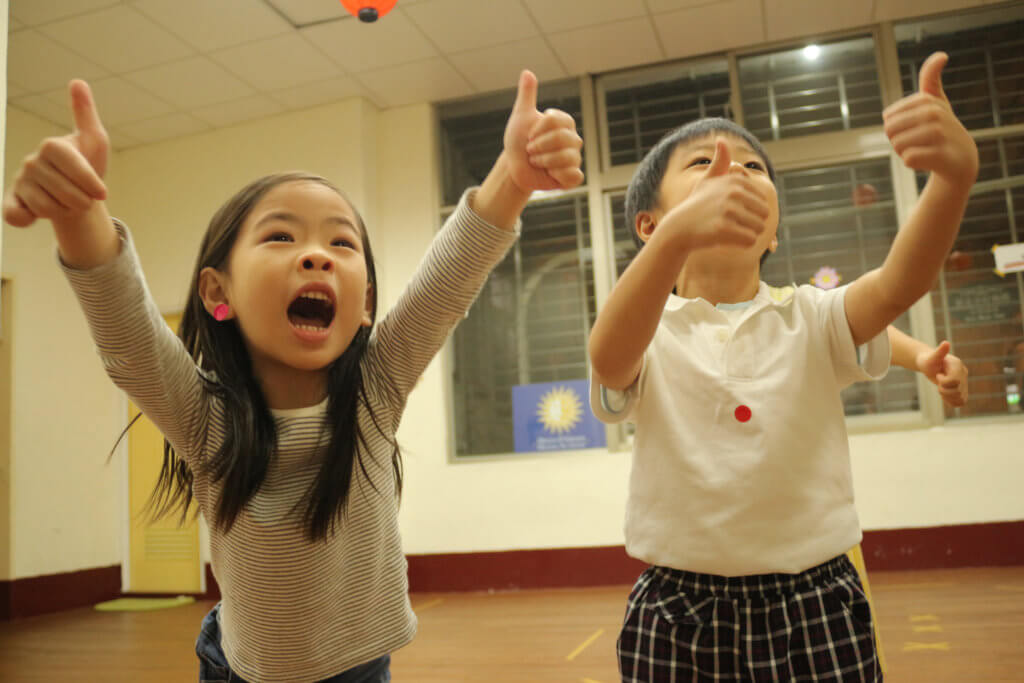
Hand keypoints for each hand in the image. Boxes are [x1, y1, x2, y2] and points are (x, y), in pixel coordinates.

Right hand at [3, 79, 108, 228]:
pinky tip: (35, 213)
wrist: (78, 192)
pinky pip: (15, 216)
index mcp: (52, 146)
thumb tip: (77, 81)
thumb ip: (86, 114)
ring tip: (68, 201)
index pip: (74, 167)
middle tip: (84, 196)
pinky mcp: (13, 202)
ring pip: (49, 209)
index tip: (103, 192)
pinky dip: (27, 219)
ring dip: (66, 212)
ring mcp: (20, 182)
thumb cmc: (88, 164)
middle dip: (83, 201)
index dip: (91, 182)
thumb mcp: (94, 141)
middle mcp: (31, 161)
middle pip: (66, 194)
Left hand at [505, 71, 582, 192]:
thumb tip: (527, 72)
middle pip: (561, 139)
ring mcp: (574, 158)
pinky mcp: (572, 177)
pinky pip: (573, 176)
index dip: (537, 129)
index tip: (529, 135)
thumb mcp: (521, 116)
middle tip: (530, 150)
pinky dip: (558, 175)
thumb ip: (527, 95)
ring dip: (543, 161)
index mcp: (564, 123)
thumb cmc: (519, 141)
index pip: (554, 120)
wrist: (514, 167)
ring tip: (537, 162)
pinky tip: (549, 174)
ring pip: (566, 158)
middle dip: (539, 146)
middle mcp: (573, 139)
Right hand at [660, 139, 768, 250]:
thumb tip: (721, 139)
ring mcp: (728, 211)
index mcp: (735, 180)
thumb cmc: (696, 205)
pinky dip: (741, 244)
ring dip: (747, 234)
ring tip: (730, 232)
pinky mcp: (723, 229)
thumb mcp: (708, 180)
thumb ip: (720, 162)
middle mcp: (732, 193)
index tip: (732, 212)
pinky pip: (749, 240)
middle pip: (763, 214)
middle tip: (732, 225)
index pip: (763, 201)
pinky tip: (727, 240)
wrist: (678, 229)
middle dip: (752, 223)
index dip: (751, 211)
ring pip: (758, 229)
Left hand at [883, 52, 977, 186]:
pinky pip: (908, 159)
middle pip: (890, 131)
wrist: (962, 158)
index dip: (897, 127)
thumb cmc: (941, 127)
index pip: (888, 118)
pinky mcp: (940, 155)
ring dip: (906, 152)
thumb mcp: (936, 100)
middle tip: (919, 141)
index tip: (916, 127)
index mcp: (926, 100)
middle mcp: (934, 113)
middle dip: (898, 140)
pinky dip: (913, 163)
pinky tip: (929, 160)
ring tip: (925, 148)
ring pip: (897, 146)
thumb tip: (942, 54)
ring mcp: (939, 134)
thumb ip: (931, 77)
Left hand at [916, 340, 967, 406]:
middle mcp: (963, 374)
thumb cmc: (929, 360)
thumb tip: (946, 343)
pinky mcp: (961, 390)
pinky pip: (961, 402)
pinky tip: (944, 395)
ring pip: (960, 398)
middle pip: (957, 391)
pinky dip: (951, 402)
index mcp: (958, 366)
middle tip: (938, 382)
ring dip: (947, 397)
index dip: (943, 381)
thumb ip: (940, 352)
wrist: (929, 364)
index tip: (938, 375)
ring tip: (941, 388)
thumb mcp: (932, 357)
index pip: (954, 380)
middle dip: (943, 389)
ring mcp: (964, 383)